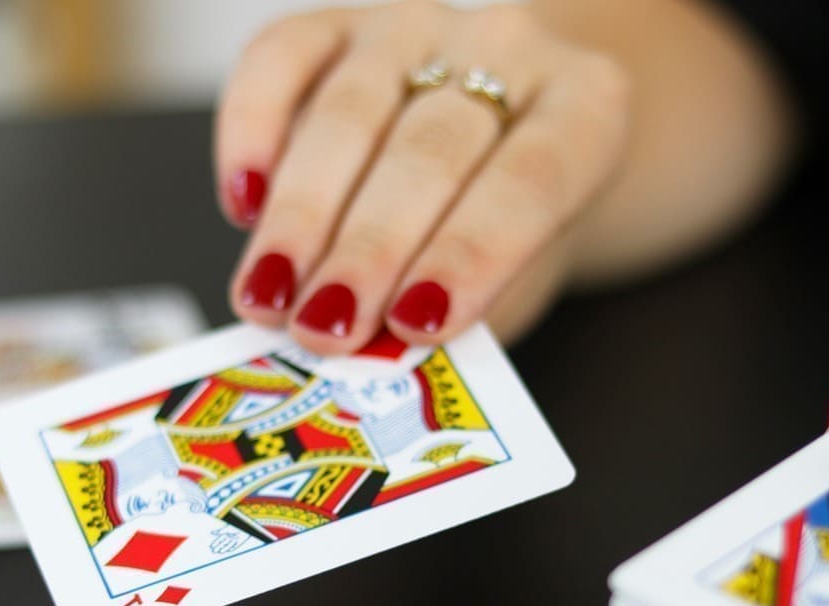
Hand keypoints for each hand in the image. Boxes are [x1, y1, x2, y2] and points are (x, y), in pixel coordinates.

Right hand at [216, 0, 629, 352]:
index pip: (531, 180)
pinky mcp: (335, 24)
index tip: (415, 323)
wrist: (501, 136)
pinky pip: (278, 60)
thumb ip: (456, 307)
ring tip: (268, 297)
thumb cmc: (505, 223)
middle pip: (431, 149)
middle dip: (369, 248)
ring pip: (349, 112)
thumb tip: (365, 351)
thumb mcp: (513, 277)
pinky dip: (250, 132)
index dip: (470, 254)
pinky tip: (242, 203)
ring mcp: (416, 28)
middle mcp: (505, 47)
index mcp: (586, 108)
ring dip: (301, 217)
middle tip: (323, 327)